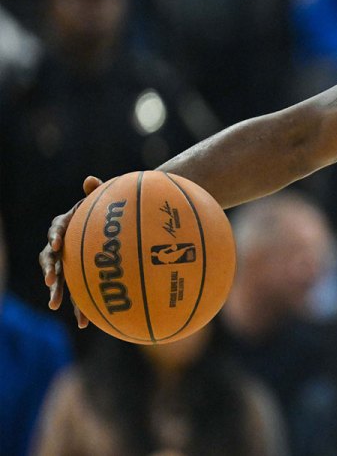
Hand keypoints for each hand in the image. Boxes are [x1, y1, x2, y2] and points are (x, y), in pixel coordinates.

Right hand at [39, 176, 102, 327]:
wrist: (119, 224)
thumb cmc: (111, 210)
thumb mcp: (105, 199)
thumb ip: (98, 191)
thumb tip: (89, 179)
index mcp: (69, 225)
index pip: (57, 229)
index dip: (56, 236)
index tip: (57, 244)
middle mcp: (64, 246)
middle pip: (52, 259)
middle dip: (50, 271)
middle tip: (50, 282)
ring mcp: (70, 263)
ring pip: (61, 278)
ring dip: (58, 292)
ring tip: (56, 305)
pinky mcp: (80, 278)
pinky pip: (78, 292)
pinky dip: (80, 308)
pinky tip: (86, 324)